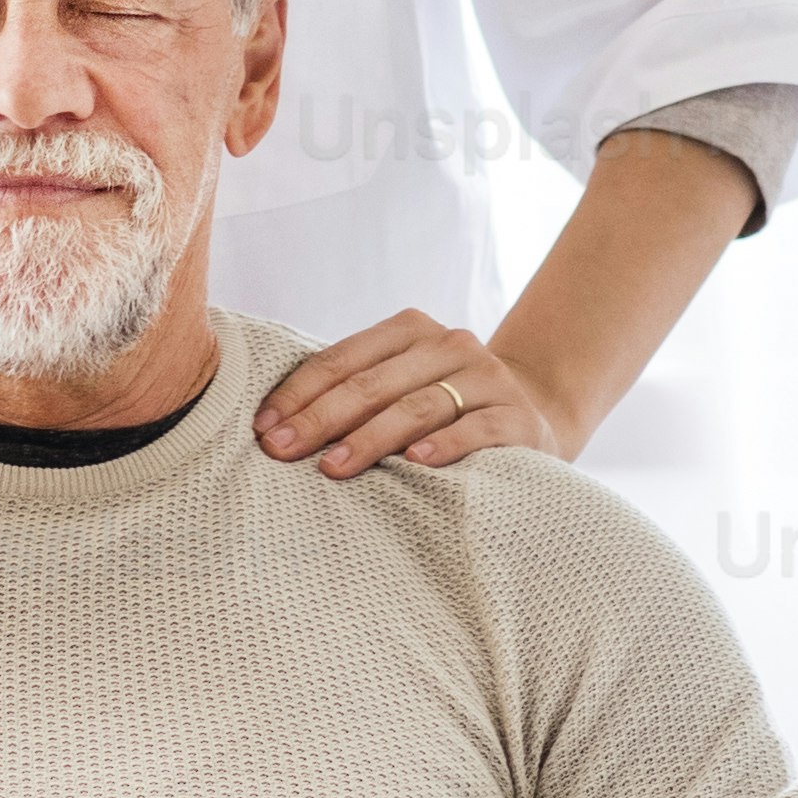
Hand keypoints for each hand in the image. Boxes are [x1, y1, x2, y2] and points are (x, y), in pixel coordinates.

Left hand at [256, 309, 570, 479]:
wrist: (535, 416)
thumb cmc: (445, 408)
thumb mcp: (402, 386)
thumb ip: (354, 391)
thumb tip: (274, 426)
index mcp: (410, 330)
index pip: (343, 358)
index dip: (299, 392)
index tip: (263, 427)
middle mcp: (450, 345)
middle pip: (373, 382)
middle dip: (321, 418)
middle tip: (281, 450)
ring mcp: (488, 378)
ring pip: (419, 405)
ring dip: (370, 437)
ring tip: (333, 466)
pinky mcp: (517, 418)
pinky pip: (476, 429)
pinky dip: (444, 444)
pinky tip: (414, 463)